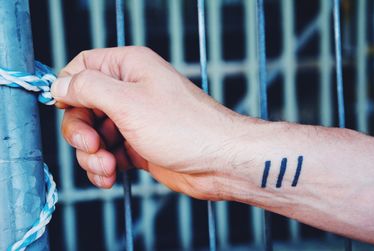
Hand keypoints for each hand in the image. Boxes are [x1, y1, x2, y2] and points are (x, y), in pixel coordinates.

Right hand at [51, 46, 247, 199]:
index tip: (64, 108)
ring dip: (91, 155)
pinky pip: (107, 154)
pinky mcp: (138, 146)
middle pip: (83, 106)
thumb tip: (60, 83)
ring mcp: (134, 120)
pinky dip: (103, 168)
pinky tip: (110, 177)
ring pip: (93, 135)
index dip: (68, 87)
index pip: (83, 67)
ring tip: (106, 167)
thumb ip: (88, 88)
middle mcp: (131, 91)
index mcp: (129, 68)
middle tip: (91, 147)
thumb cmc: (185, 128)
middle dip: (80, 131)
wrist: (218, 163)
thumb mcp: (128, 102)